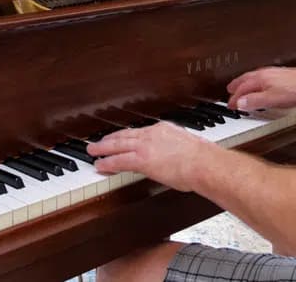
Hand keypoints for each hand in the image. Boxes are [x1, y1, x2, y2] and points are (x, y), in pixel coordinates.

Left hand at [86, 122, 215, 191]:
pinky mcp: (141, 160)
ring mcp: (145, 146)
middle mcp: (152, 134)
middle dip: (110, 138)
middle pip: (125, 135)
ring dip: (103, 148)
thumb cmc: (203, 160)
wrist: (203, 163)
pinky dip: (107, 162)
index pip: (140, 132)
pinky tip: (100, 165)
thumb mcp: (188, 148)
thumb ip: (178, 151)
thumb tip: (179, 159)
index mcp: (164, 129)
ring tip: (93, 151)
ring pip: (118, 145)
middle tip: (99, 142)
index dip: (128, 136)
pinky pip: (119, 161)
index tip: (121, 138)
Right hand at [227, 66, 295, 110]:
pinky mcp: (283, 75)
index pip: (242, 88)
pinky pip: (264, 77)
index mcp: (260, 79)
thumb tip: (240, 103)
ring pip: (255, 77)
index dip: (235, 98)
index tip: (231, 104)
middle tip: (230, 91)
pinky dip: (258, 82)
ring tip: (244, 88)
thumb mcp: (271, 100)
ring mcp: (275, 73)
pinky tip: (263, 86)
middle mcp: (266, 73)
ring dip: (247, 83)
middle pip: (247, 79)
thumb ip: (254, 101)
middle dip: (237, 86)